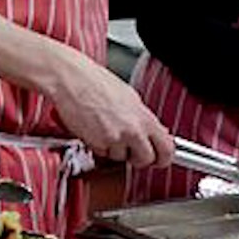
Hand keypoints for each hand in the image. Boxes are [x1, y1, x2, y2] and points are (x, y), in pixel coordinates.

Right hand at [44, 47, 174, 166]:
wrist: (71, 79)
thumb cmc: (95, 82)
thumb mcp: (129, 97)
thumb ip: (142, 119)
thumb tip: (149, 132)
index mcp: (145, 118)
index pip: (167, 150)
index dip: (163, 158)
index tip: (158, 159)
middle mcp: (132, 130)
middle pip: (146, 159)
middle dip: (138, 157)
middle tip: (130, 149)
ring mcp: (114, 138)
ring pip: (121, 158)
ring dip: (114, 150)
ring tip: (105, 130)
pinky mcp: (95, 143)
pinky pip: (101, 153)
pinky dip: (98, 146)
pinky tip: (94, 130)